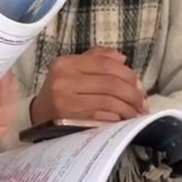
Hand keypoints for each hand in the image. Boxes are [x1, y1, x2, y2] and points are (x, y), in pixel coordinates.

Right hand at [28, 48, 144, 126]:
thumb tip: (122, 59)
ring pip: (110, 102)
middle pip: (111, 84)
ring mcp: (66, 103)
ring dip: (129, 110)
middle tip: (143, 103)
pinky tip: (123, 122)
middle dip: (133, 94)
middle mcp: (64, 81)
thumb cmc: (60, 92)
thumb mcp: (72, 70)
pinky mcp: (70, 123)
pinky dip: (117, 120)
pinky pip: (102, 119)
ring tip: (137, 114)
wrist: (38, 118)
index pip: (106, 64)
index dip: (129, 75)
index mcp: (66, 63)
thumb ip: (97, 59)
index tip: (140, 86)